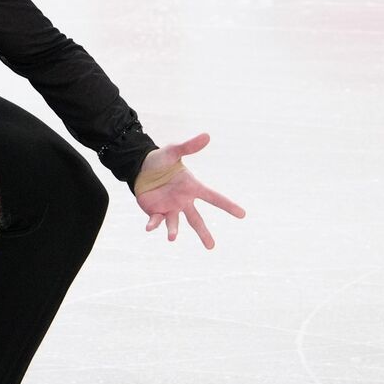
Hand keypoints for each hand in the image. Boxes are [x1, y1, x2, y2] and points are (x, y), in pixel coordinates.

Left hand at [136, 133, 245, 248]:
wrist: (140, 168)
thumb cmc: (160, 160)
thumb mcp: (173, 151)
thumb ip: (188, 146)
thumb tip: (207, 135)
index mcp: (192, 187)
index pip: (213, 197)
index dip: (228, 205)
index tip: (242, 214)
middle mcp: (183, 201)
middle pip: (196, 220)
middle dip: (204, 233)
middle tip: (211, 247)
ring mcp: (170, 208)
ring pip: (175, 223)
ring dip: (173, 230)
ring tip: (172, 238)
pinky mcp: (155, 211)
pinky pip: (156, 221)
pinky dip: (153, 225)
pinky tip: (149, 228)